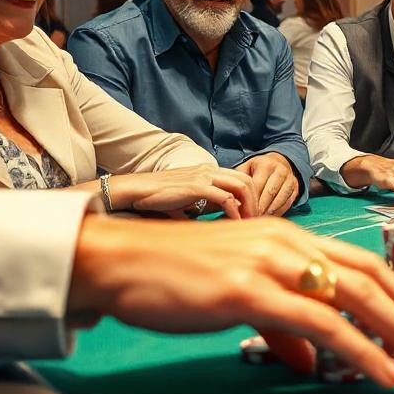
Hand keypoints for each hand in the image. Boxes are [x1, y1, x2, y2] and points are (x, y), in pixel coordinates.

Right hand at [67, 216, 393, 386]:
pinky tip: (381, 373)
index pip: (363, 261)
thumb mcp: (239, 292)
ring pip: (355, 296)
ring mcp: (270, 264)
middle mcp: (288, 243)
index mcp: (289, 238)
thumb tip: (310, 359)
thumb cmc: (174, 276)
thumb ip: (280, 323)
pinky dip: (360, 350)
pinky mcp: (247, 291)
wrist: (117, 262)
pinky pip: (320, 323)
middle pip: (371, 276)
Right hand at [108, 166, 256, 218]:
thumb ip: (203, 206)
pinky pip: (226, 198)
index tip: (253, 215)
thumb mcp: (186, 200)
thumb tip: (218, 222)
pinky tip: (235, 223)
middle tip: (257, 220)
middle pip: (247, 181)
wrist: (136, 190)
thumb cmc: (158, 197)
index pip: (241, 179)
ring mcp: (204, 177)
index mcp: (208, 172)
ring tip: (250, 222)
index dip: (251, 196)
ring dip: (250, 205)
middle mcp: (209, 171)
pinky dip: (235, 211)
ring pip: (241, 186)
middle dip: (256, 200)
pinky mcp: (197, 186)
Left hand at [238, 153, 300, 215]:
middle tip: (250, 219)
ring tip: (259, 220)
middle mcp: (280, 170)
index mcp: (266, 165)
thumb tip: (233, 199)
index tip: (243, 212)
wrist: (278, 162)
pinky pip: (288, 203)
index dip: (250, 200)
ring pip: (281, 199)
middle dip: (260, 208)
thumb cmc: (257, 168)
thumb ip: (239, 181)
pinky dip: (278, 212)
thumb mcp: (246, 168)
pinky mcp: (296, 188)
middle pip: (270, 193)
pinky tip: (269, 217)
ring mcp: (290, 179)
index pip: (258, 186)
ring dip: (269, 211)